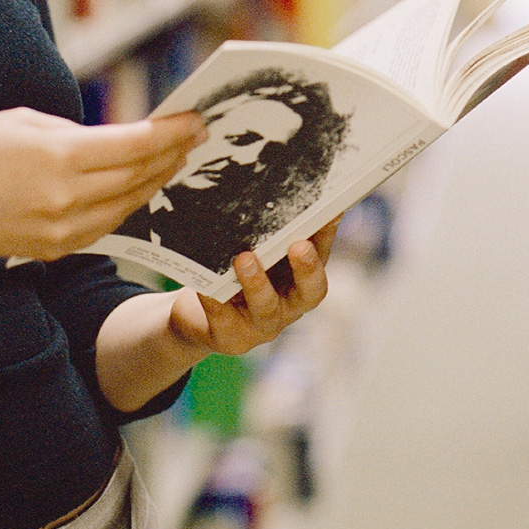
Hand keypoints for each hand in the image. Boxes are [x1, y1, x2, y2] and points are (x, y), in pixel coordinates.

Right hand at [0, 107, 205, 263]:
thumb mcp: (22, 121)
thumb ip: (72, 131)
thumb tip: (109, 140)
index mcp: (60, 155)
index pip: (135, 144)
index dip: (171, 132)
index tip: (195, 119)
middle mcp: (68, 195)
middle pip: (139, 174)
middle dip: (172, 153)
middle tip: (196, 136)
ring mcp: (62, 227)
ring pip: (128, 203)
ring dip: (155, 180)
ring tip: (174, 159)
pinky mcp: (55, 247)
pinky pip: (106, 224)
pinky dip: (127, 204)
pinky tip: (139, 188)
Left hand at [167, 218, 341, 357]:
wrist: (198, 319)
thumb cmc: (235, 277)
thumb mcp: (258, 255)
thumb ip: (274, 234)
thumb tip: (289, 190)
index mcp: (300, 283)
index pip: (323, 258)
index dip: (327, 238)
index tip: (330, 213)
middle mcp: (289, 306)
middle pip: (310, 292)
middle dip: (307, 269)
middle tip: (299, 246)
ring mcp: (261, 326)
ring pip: (266, 306)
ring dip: (257, 281)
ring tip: (244, 258)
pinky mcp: (231, 338)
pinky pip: (223, 319)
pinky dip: (214, 301)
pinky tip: (206, 286)